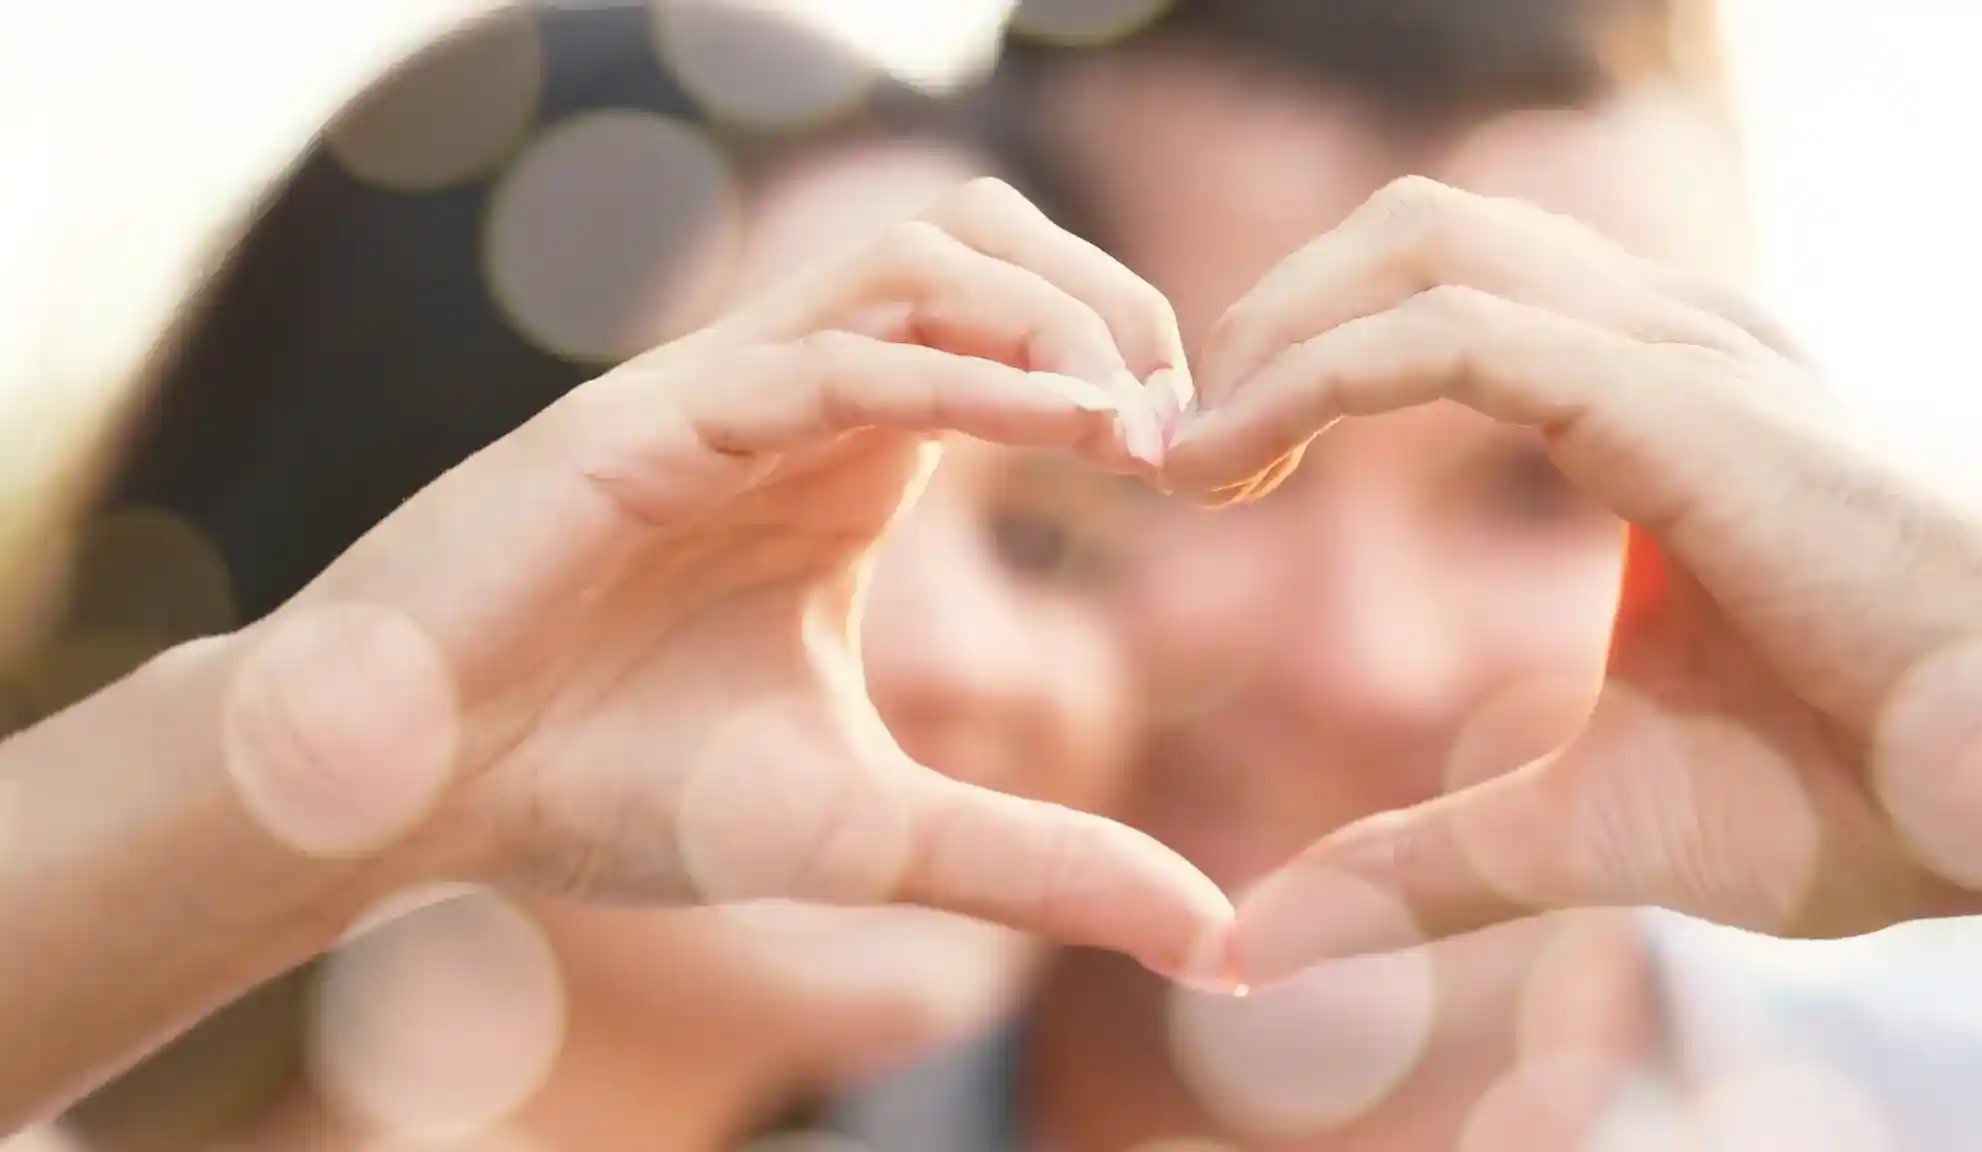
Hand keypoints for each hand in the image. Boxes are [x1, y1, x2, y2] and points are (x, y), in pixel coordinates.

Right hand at [217, 178, 1225, 978]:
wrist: (409, 796)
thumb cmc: (614, 791)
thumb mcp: (873, 831)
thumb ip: (1040, 862)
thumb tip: (1214, 938)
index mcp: (848, 463)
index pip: (1019, 337)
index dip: (1133, 374)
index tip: (1218, 474)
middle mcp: (794, 402)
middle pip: (986, 249)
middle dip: (1116, 306)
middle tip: (1193, 426)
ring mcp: (718, 394)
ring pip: (916, 262)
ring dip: (1054, 315)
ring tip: (1142, 422)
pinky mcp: (647, 421)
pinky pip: (829, 357)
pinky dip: (962, 376)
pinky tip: (1070, 428)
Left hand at [1167, 176, 1981, 982]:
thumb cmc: (1870, 788)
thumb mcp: (1591, 823)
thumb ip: (1425, 863)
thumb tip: (1263, 941)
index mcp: (1648, 405)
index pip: (1427, 303)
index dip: (1289, 363)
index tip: (1192, 475)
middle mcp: (1663, 342)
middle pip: (1406, 236)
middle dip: (1262, 320)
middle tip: (1167, 449)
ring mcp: (1679, 351)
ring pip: (1417, 250)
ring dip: (1268, 334)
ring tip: (1180, 456)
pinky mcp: (1682, 400)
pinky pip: (1450, 337)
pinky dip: (1313, 379)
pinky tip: (1228, 464)